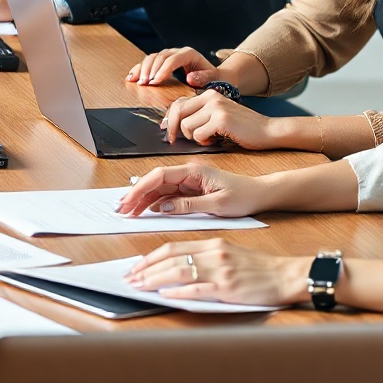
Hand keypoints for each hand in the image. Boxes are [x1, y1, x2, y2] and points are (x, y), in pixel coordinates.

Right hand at [114, 160, 269, 219]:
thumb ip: (189, 205)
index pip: (159, 176)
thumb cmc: (244, 196)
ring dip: (143, 200)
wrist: (260, 194)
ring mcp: (189, 182)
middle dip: (136, 195)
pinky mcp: (192, 190)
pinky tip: (147, 210)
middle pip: (155, 182)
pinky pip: (169, 195)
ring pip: (159, 189)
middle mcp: (188, 174)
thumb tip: (164, 207)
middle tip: (122, 209)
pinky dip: (156, 203)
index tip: (129, 200)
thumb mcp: (218, 204)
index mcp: (194, 171)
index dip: (140, 188)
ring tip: (129, 211)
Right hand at [125, 45, 214, 85]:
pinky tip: (132, 77)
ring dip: (143, 69)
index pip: (172, 60)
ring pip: (151, 57)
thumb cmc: (212, 78)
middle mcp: (177, 52)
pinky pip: (148, 62)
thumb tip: (190, 77)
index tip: (156, 82)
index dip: (162, 70)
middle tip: (145, 84)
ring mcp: (168, 55)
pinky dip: (139, 69)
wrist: (213, 75)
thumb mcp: (212, 78)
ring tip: (139, 82)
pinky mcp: (162, 61)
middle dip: (150, 70)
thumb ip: (203, 77)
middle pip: (159, 56)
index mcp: (189, 54)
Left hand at [126, 238, 308, 308]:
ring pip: (179, 272)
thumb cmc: (259, 268)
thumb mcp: (229, 253)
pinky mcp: (229, 287)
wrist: (287, 275)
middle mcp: (214, 254)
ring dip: (155, 280)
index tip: (136, 267)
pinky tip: (165, 295)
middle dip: (146, 269)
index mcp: (212, 243)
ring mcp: (221, 270)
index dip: (150, 257)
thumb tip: (176, 270)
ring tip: (140, 286)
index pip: (172, 247)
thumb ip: (204, 258)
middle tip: (130, 278)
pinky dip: (178, 291)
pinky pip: (197, 289)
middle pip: (170, 258)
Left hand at [159, 88, 284, 151]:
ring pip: (186, 126)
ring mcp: (216, 107)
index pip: (178, 103)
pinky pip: (198, 134)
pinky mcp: (221, 120)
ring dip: (193, 137)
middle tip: (173, 140)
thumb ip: (199, 114)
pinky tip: (215, 140)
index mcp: (208, 94)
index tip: (168, 131)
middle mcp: (211, 97)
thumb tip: (171, 122)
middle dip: (172, 128)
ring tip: (208, 138)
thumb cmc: (242, 127)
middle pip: (177, 112)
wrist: (268, 130)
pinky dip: (203, 141)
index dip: (169, 119)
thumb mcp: (219, 114)